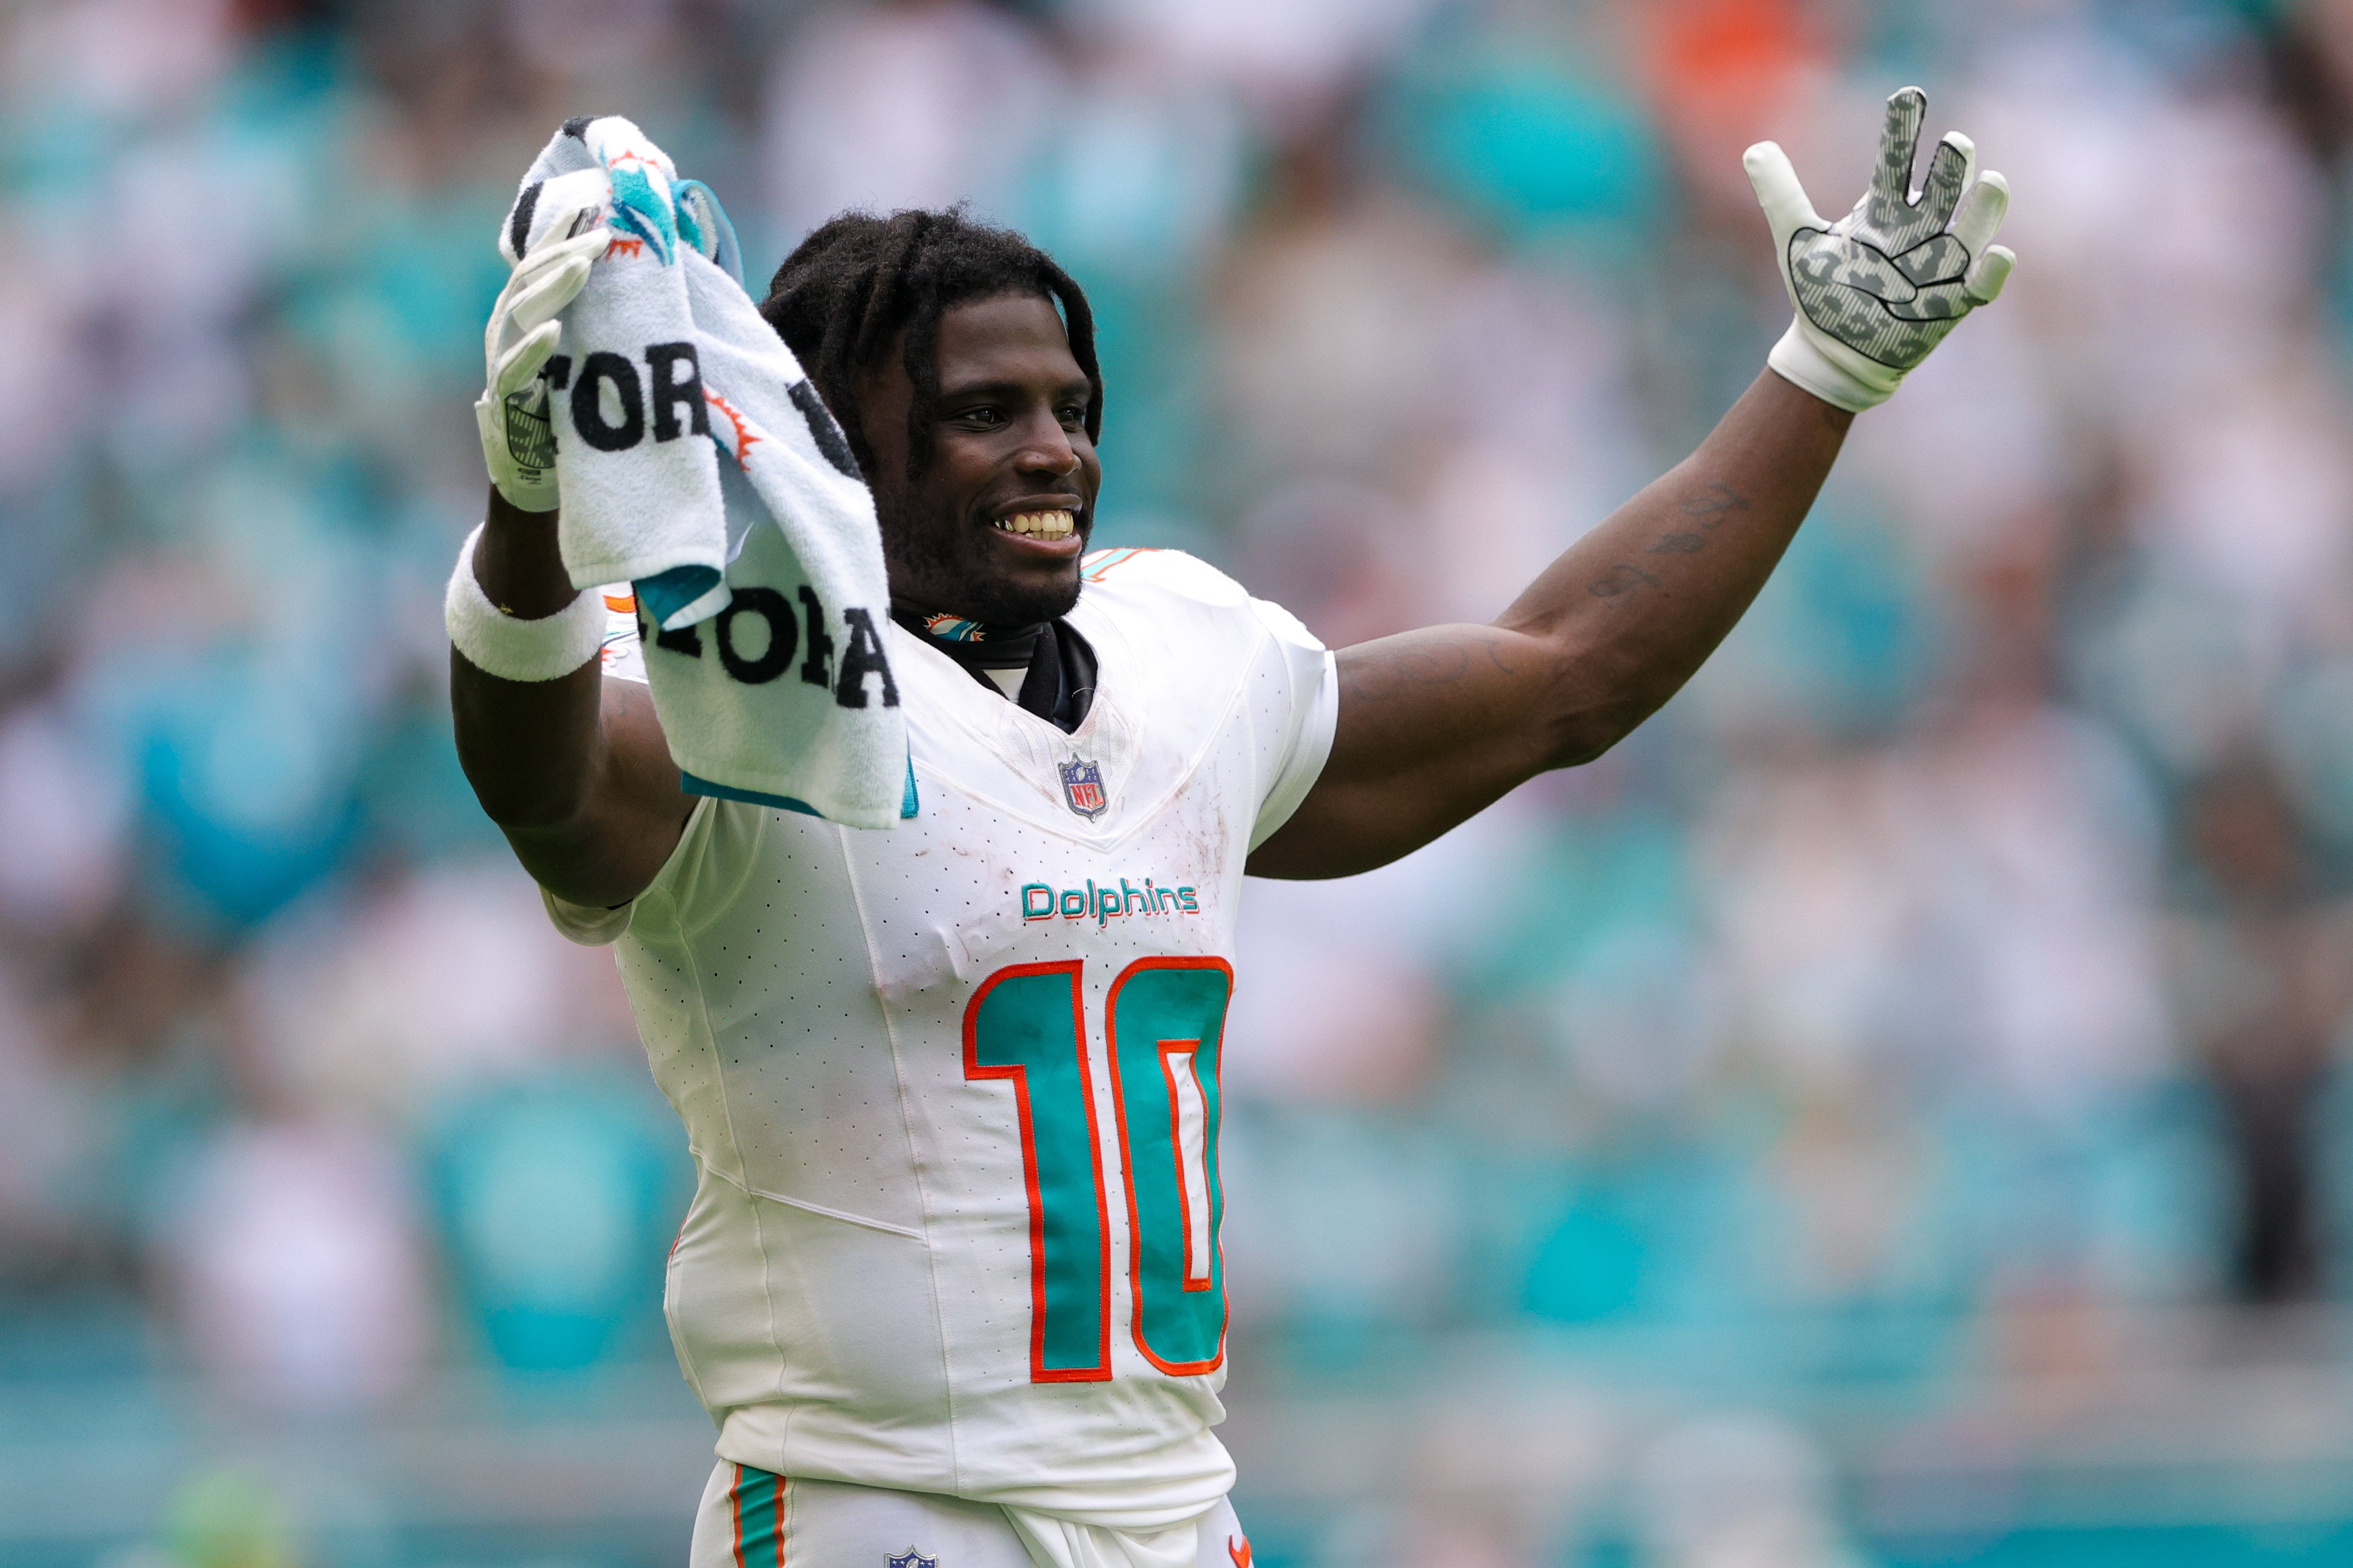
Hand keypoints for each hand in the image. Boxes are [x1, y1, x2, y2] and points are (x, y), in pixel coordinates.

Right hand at [475, 201, 608, 511]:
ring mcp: (500, 365)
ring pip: (521, 313)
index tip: (593, 203)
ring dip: (555, 287)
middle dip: (566, 251)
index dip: (562, 232)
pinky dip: (533, 350)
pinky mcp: (504, 404)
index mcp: (524, 314)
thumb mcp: (582, 358)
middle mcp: (506, 331)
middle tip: (603, 233)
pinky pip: (514, 371)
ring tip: (584, 264)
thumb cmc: (565, 412)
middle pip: (530, 278)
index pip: (540, 262)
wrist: (534, 480)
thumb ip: (595, 321)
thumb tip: (641, 282)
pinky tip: (555, 331)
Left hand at [1745, 86, 2013, 411]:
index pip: (1895, 162)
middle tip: (1956, 143)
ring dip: (1982, 211)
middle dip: (1951, 169)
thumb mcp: (1797, 242)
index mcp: (1883, 210)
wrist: (1832, 351)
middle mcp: (1918, 231)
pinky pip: (1980, 287)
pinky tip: (2000, 256)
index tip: (1909, 95)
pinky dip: (1991, 273)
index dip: (1903, 130)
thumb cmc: (1823, 292)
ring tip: (1992, 181)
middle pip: (1941, 192)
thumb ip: (1781, 194)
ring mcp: (1939, 266)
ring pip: (1970, 232)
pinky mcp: (1951, 304)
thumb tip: (1754, 147)